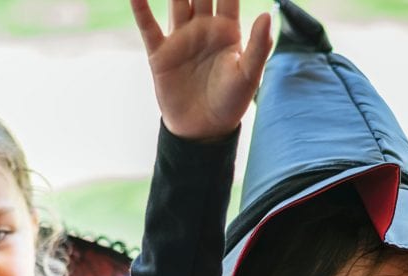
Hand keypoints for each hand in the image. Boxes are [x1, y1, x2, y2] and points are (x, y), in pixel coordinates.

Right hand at [132, 0, 273, 140]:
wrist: (203, 131)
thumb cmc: (231, 104)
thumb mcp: (248, 76)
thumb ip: (258, 46)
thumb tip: (266, 14)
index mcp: (227, 30)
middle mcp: (203, 28)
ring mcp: (180, 39)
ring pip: (176, 1)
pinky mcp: (160, 54)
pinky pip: (149, 26)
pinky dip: (141, 8)